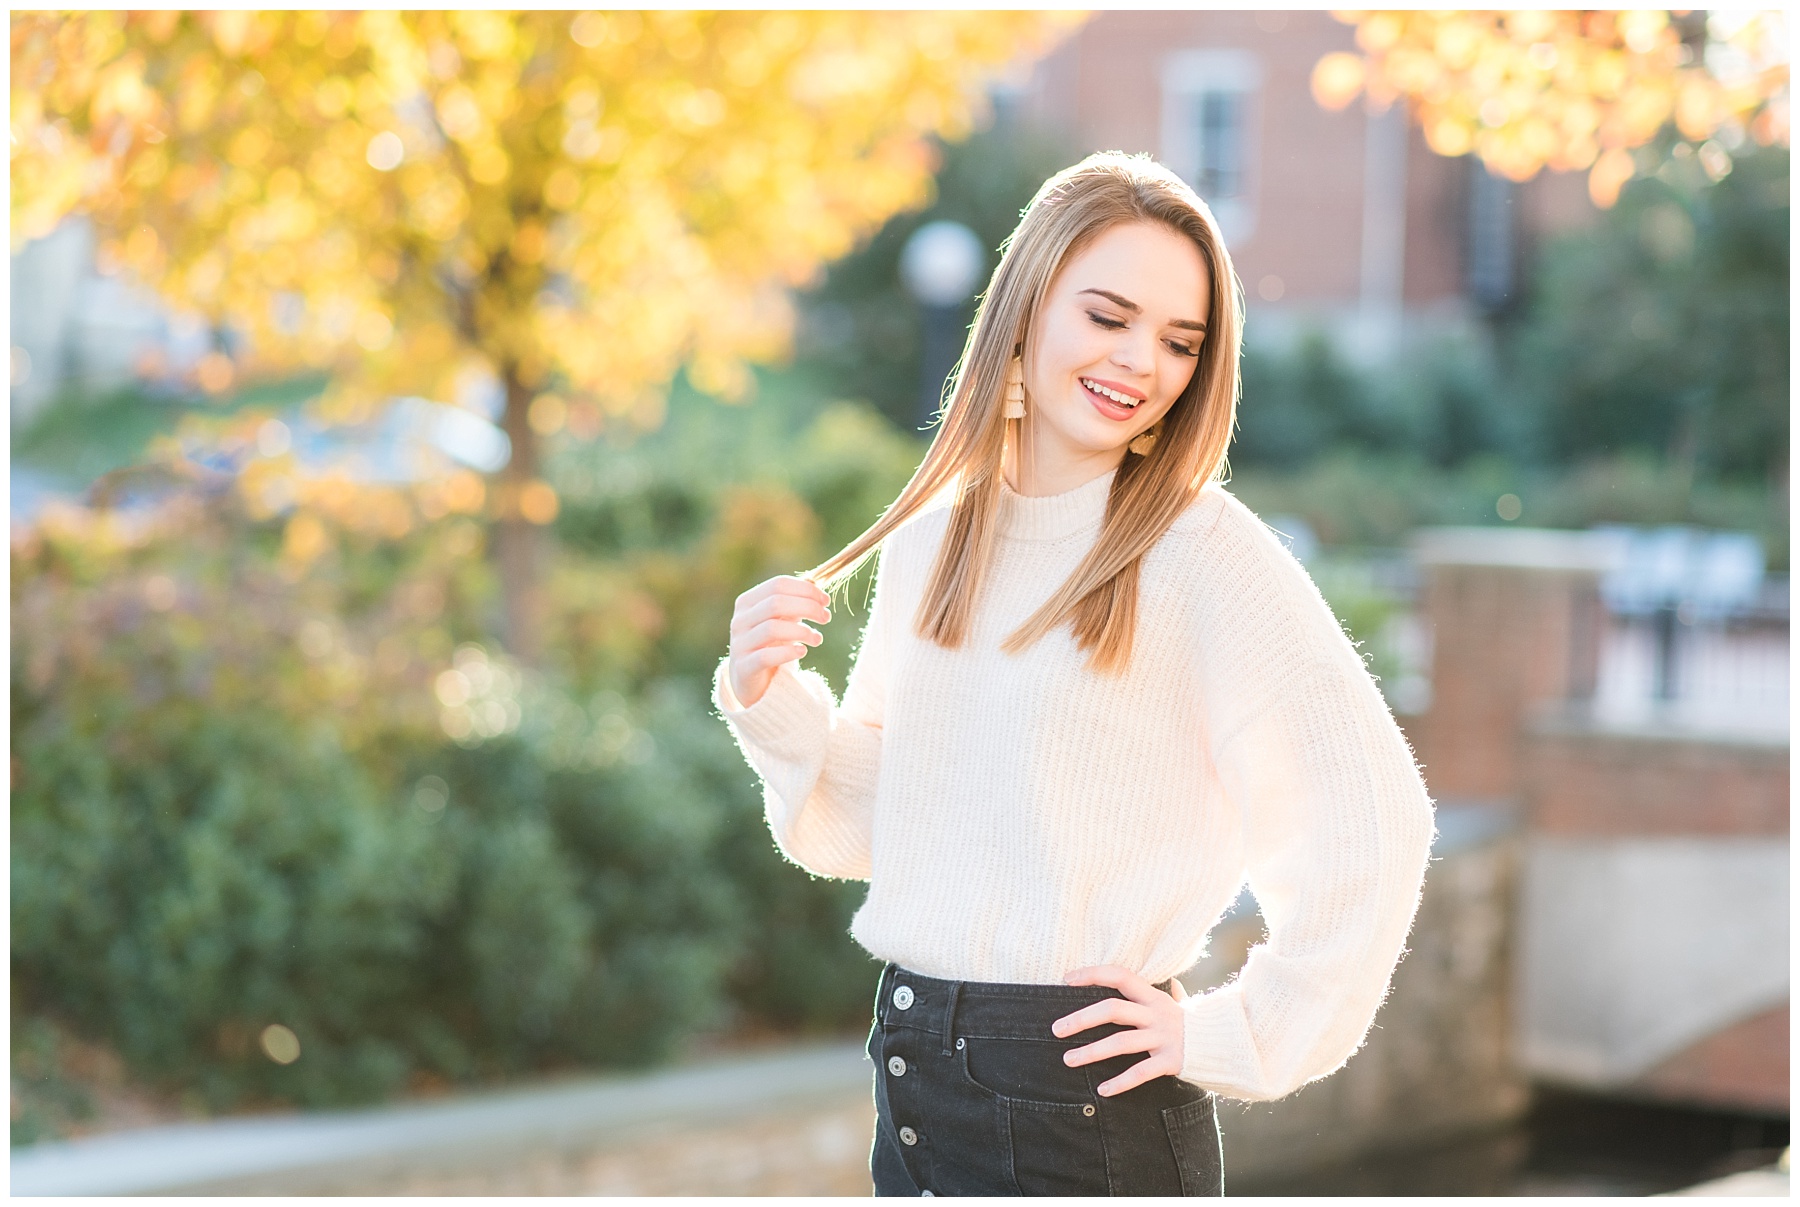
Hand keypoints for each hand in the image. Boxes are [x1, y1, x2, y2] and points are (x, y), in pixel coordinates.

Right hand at [726, 574, 831, 708]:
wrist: (750, 680)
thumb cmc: (770, 644)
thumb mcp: (781, 620)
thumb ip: (795, 603)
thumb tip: (818, 589)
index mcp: (747, 602)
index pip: (778, 585)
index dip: (805, 590)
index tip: (825, 600)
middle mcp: (740, 620)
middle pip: (776, 603)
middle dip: (807, 607)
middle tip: (826, 618)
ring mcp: (739, 644)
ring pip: (772, 628)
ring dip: (802, 631)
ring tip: (818, 639)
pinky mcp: (744, 667)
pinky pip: (766, 656)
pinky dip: (789, 652)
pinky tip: (803, 651)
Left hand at [1052, 965, 1187, 1096]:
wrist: (1227, 1044)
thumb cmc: (1195, 1024)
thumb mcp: (1182, 1004)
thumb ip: (1174, 992)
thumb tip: (1174, 982)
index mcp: (1153, 996)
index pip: (1120, 976)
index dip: (1093, 974)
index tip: (1067, 979)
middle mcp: (1157, 1014)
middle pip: (1113, 1010)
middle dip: (1082, 1019)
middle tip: (1056, 1029)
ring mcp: (1164, 1038)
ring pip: (1122, 1043)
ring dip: (1092, 1052)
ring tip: (1068, 1060)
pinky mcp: (1171, 1061)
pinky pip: (1141, 1072)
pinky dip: (1121, 1082)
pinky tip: (1103, 1090)